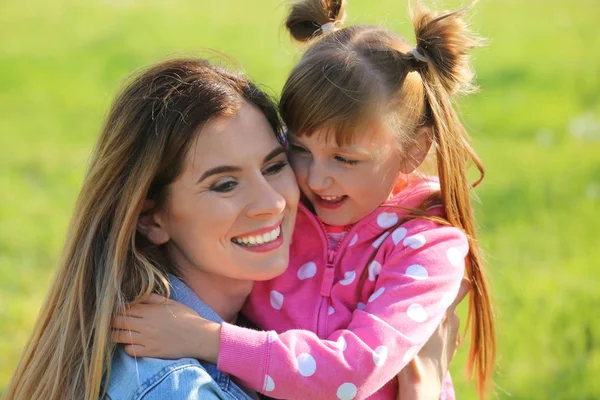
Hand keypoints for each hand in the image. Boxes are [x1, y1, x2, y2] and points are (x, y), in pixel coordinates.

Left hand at [111, 294, 221, 362]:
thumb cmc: (188, 318)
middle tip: (110, 322)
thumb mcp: (172, 303)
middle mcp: (145, 324)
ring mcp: (146, 339)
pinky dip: (127, 348)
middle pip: (118, 321)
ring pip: (120, 337)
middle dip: (111, 321)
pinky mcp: (150, 352)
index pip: (125, 308)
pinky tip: (130, 345)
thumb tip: (140, 296)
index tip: (114, 310)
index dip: (117, 309)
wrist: (198, 336)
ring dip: (114, 335)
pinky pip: (130, 350)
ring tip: (114, 334)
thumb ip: (154, 298)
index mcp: (150, 311)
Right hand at [396, 278, 470, 399]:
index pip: (464, 284)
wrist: (421, 387)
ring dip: (440, 310)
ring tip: (420, 312)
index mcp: (444, 311)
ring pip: (450, 313)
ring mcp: (454, 334)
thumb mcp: (405, 324)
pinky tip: (426, 333)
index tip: (444, 267)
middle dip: (445, 290)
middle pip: (457, 294)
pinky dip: (440, 327)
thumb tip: (396, 279)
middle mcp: (453, 319)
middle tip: (427, 286)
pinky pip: (448, 329)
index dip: (457, 275)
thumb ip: (405, 301)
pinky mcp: (452, 346)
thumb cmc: (410, 355)